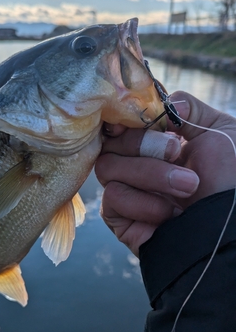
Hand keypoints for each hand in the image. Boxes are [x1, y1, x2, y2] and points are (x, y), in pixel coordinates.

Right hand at [95, 91, 235, 256]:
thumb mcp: (220, 131)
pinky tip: (168, 212)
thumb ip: (188, 108)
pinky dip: (142, 202)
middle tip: (176, 154)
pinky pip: (112, 198)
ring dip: (150, 175)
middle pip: (110, 143)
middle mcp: (136, 165)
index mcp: (154, 143)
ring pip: (108, 168)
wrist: (228, 227)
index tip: (131, 119)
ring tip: (188, 187)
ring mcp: (126, 190)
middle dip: (143, 146)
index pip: (120, 124)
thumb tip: (163, 104)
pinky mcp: (119, 217)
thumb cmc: (229, 179)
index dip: (121, 119)